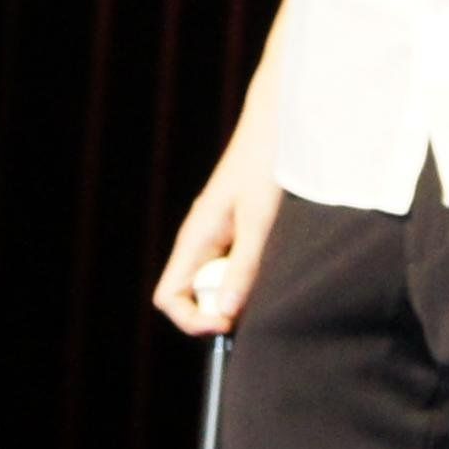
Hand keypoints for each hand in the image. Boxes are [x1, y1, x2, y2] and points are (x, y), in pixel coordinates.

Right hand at [153, 142, 284, 338]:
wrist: (279, 126)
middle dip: (221, 312)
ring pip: (217, 286)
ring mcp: (218, 239)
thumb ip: (244, 265)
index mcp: (194, 239)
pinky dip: (251, 277)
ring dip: (240, 295)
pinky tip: (275, 265)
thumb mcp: (259, 219)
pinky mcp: (238, 234)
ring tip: (271, 281)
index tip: (227, 322)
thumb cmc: (266, 166)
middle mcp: (200, 243)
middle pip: (194, 299)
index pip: (169, 298)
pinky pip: (235, 270)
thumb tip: (226, 313)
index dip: (192, 320)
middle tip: (258, 304)